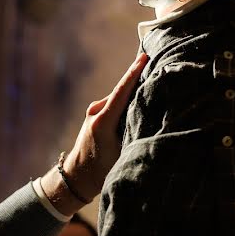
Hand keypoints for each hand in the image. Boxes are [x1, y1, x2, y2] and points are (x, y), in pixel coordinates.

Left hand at [42, 52, 148, 214]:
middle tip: (158, 68)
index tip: (144, 57)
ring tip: (152, 85)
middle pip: (121, 91)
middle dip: (138, 79)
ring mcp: (93, 113)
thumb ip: (133, 135)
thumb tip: (153, 121)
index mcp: (102, 121)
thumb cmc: (100, 171)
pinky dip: (126, 101)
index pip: (121, 92)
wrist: (76, 177)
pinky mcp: (94, 116)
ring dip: (133, 92)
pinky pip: (114, 104)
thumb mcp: (121, 155)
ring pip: (118, 98)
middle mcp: (96, 112)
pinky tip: (137, 101)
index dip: (133, 73)